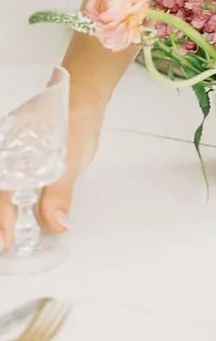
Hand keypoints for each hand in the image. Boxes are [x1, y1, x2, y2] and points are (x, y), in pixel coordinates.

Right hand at [0, 88, 103, 251]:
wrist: (82, 96)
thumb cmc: (76, 122)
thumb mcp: (72, 161)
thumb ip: (59, 194)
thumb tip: (56, 225)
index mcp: (15, 153)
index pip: (2, 191)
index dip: (2, 218)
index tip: (4, 241)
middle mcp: (7, 154)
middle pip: (0, 189)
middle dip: (1, 217)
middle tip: (4, 244)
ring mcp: (11, 155)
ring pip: (3, 186)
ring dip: (6, 210)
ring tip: (8, 236)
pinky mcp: (19, 158)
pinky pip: (9, 181)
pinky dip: (12, 201)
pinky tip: (18, 215)